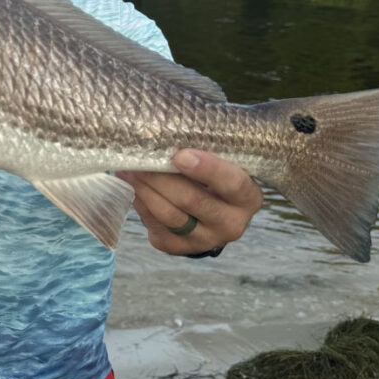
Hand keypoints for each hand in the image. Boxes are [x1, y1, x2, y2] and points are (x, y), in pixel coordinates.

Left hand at [118, 150, 262, 255]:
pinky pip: (155, 225)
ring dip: (145, 190)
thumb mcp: (222, 163)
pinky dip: (141, 203)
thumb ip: (206, 150)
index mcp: (248, 198)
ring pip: (169, 215)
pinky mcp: (179, 248)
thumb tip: (167, 131)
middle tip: (141, 158)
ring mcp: (205, 240)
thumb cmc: (214, 176)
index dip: (206, 169)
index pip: (232, 183)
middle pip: (192, 200)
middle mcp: (231, 224)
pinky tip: (133, 186)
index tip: (179, 155)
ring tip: (131, 170)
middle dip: (161, 177)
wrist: (211, 213)